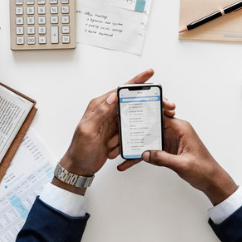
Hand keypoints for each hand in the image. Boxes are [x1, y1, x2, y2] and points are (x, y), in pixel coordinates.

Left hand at [55, 69, 174, 194]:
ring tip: (133, 133)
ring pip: (132, 117)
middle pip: (130, 101)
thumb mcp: (88, 130)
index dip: (136, 81)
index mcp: (99, 106)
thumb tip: (113, 96)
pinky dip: (130, 137)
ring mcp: (112, 122)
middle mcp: (106, 111)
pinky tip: (126, 144)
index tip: (148, 74)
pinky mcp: (116, 133)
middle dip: (144, 102)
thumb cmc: (79, 149)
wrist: (79, 167)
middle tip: (161, 104)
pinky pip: (129, 131)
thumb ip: (100, 112)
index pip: (120, 90)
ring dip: (135, 125)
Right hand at [119, 117, 236, 205]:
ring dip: (134, 146)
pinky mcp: (167, 149)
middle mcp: (174, 131)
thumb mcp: (182, 164)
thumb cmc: (204, 169)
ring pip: (147, 139)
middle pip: (150, 127)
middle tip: (117, 138)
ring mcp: (170, 140)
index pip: (159, 116)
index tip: (130, 115)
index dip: (144, 115)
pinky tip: (128, 163)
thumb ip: (163, 158)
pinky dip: (141, 156)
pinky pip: (151, 150)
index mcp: (181, 128)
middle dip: (133, 132)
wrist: (211, 180)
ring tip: (117, 151)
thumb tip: (145, 154)